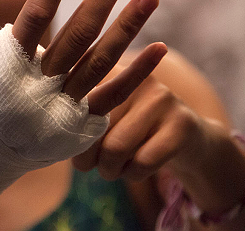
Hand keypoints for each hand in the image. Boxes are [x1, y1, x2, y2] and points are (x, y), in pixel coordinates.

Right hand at [0, 0, 167, 116]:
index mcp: (3, 65)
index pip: (36, 13)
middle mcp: (35, 89)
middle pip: (78, 34)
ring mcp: (60, 111)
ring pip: (101, 63)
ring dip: (130, 27)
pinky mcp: (77, 129)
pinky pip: (112, 97)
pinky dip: (136, 74)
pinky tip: (160, 47)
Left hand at [72, 72, 210, 181]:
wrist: (186, 137)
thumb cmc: (129, 128)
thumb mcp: (103, 115)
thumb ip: (77, 117)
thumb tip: (58, 138)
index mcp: (108, 69)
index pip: (74, 101)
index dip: (69, 130)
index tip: (72, 143)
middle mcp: (134, 77)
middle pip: (92, 128)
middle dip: (87, 157)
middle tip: (95, 164)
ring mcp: (160, 97)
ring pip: (115, 148)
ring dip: (110, 170)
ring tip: (114, 168)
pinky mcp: (181, 123)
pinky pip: (142, 161)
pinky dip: (133, 175)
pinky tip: (137, 169)